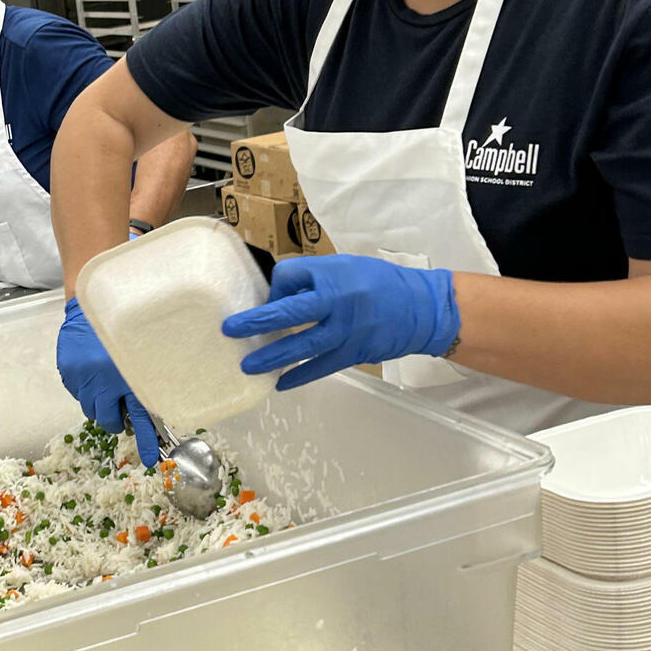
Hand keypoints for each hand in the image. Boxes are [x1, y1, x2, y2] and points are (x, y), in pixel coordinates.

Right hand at [55, 298, 160, 466]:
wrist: (93, 305)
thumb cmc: (123, 329)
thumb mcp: (142, 355)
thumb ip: (145, 381)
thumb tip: (151, 408)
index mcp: (128, 378)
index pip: (140, 418)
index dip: (146, 441)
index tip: (149, 460)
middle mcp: (104, 382)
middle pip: (106, 419)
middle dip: (112, 417)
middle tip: (116, 406)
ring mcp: (82, 379)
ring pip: (89, 408)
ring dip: (98, 400)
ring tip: (103, 380)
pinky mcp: (67, 372)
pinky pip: (76, 392)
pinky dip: (84, 386)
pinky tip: (90, 369)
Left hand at [225, 255, 459, 390]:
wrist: (419, 307)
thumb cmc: (375, 281)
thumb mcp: (341, 266)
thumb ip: (309, 278)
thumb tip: (275, 297)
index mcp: (332, 278)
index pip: (290, 277)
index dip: (274, 287)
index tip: (266, 297)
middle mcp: (337, 305)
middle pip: (290, 314)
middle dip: (258, 322)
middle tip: (230, 330)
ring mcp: (345, 333)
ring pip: (302, 347)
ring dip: (273, 357)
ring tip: (248, 366)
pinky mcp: (353, 354)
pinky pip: (322, 367)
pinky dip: (300, 377)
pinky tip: (280, 384)